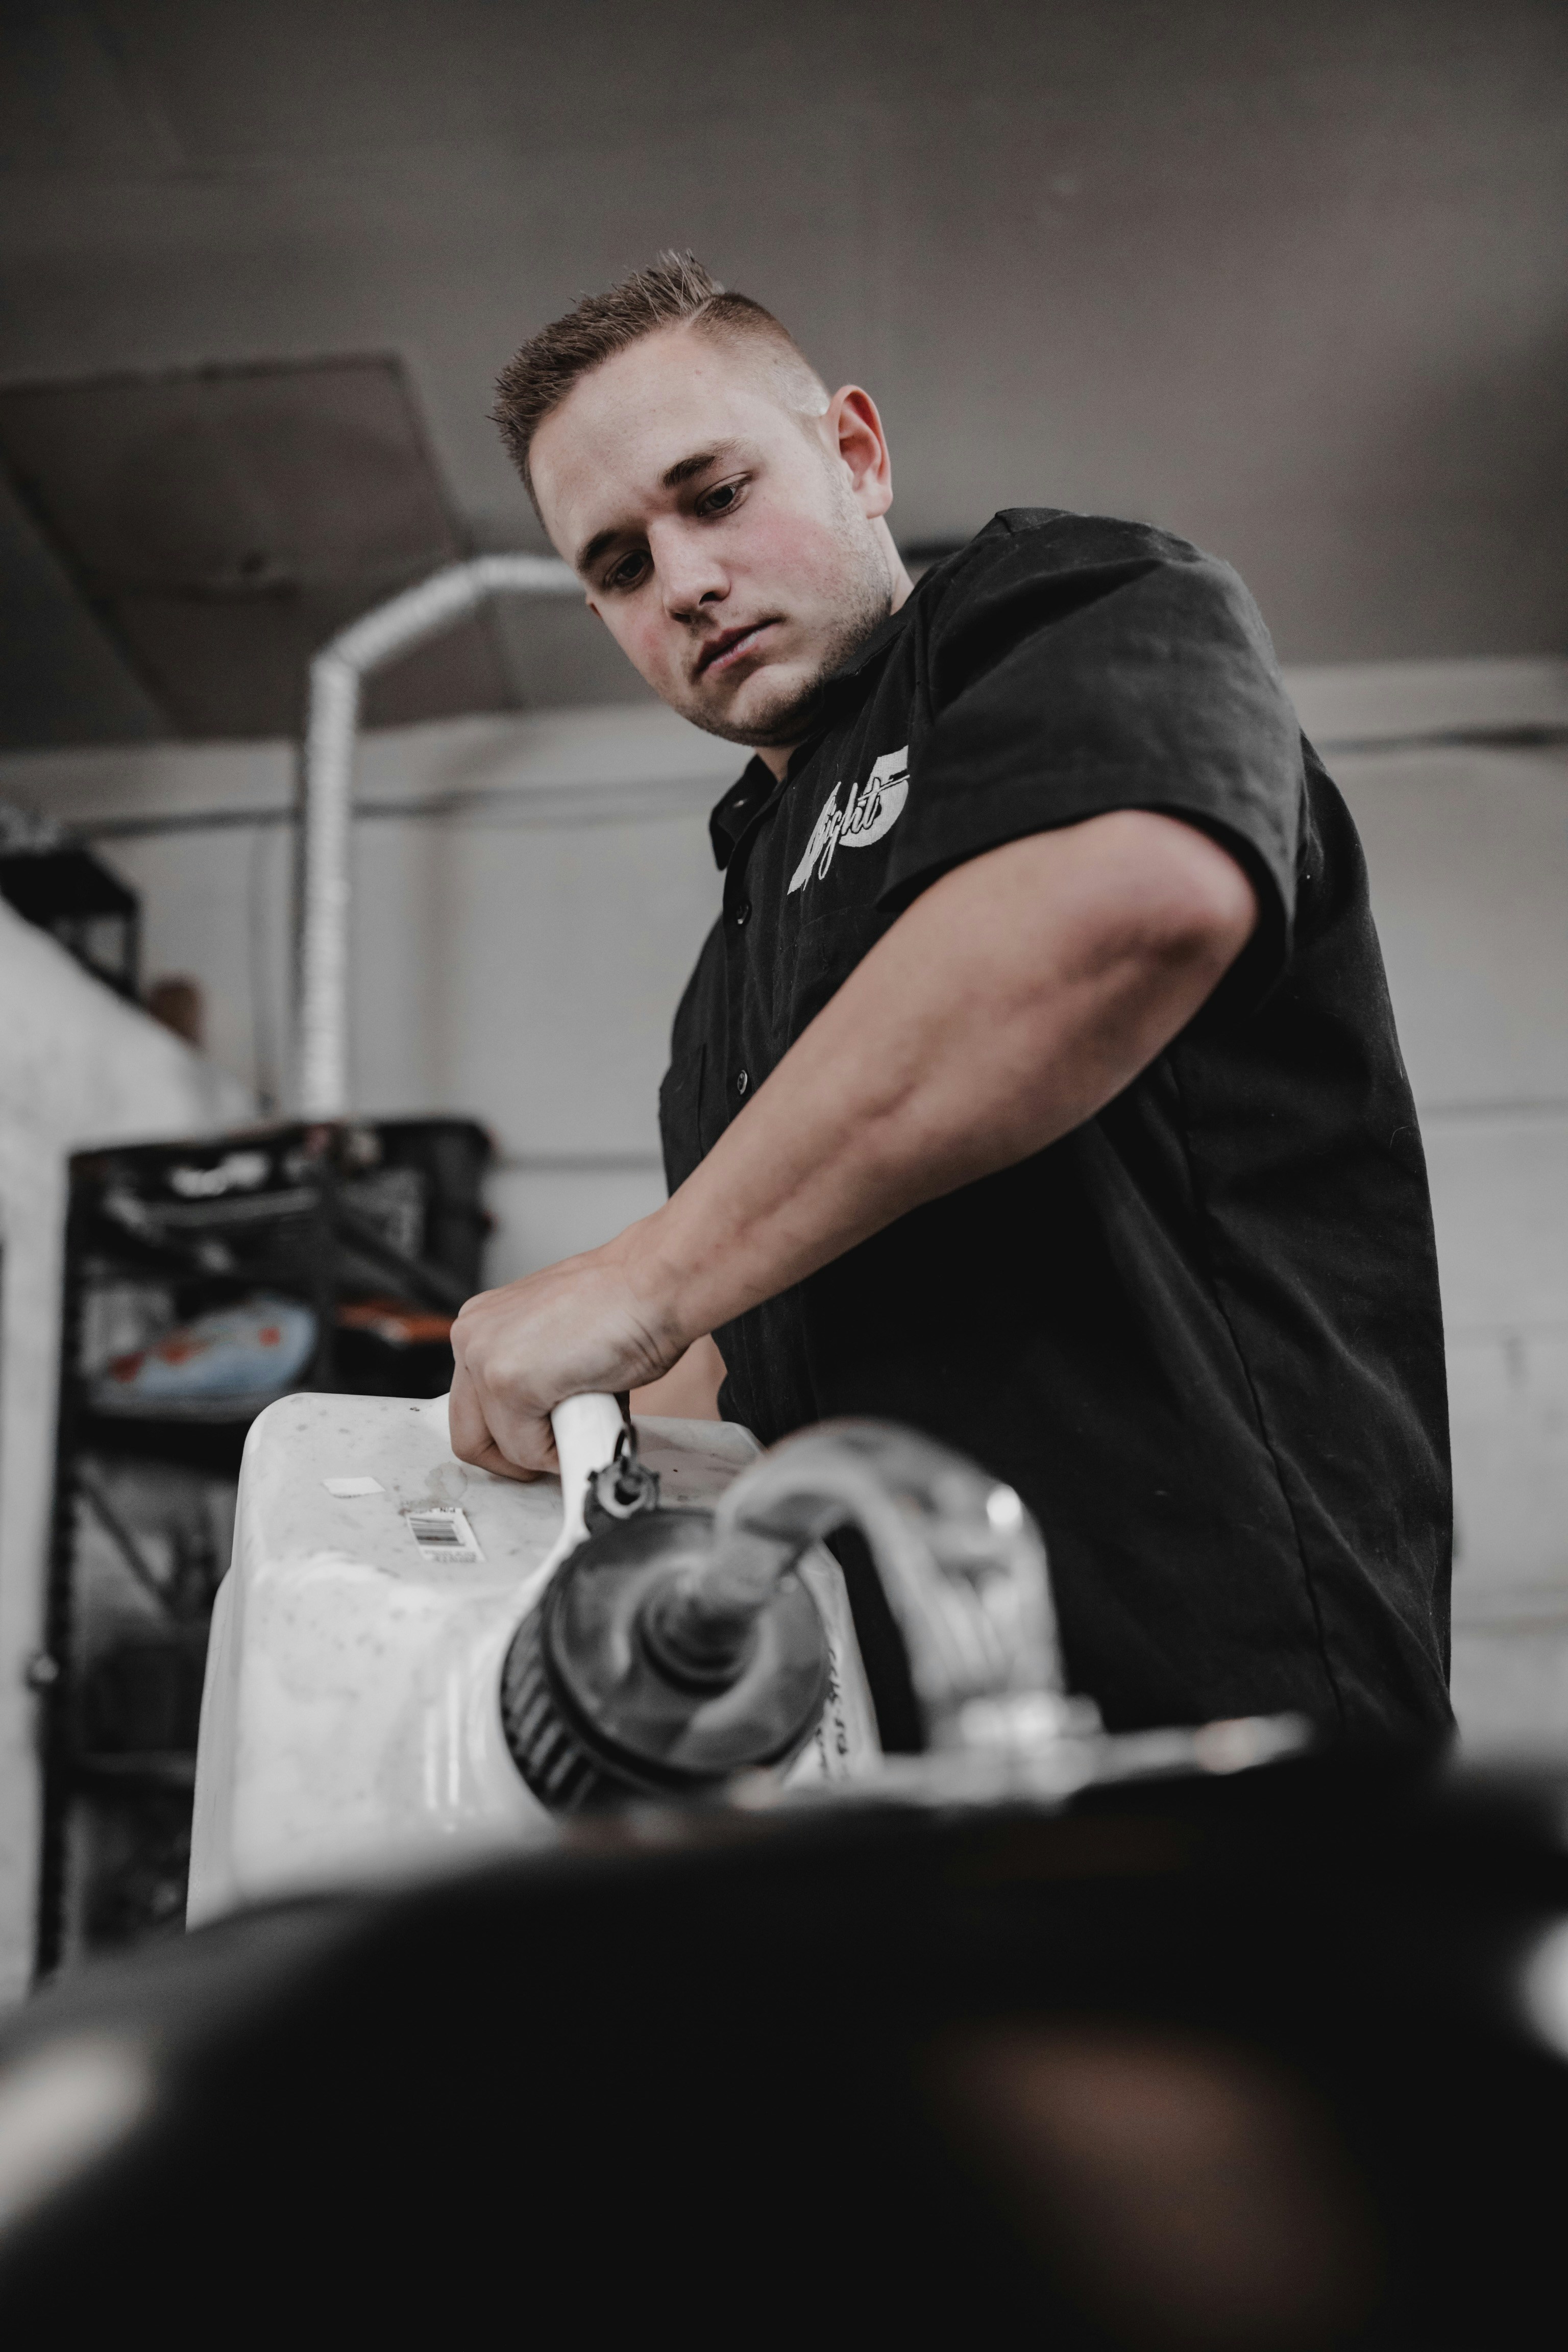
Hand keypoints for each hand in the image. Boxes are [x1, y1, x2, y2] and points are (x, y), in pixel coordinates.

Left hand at [448, 1230, 685, 1479]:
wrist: (657, 1284)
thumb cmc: (628, 1305)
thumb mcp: (561, 1338)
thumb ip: (539, 1375)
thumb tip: (545, 1425)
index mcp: (482, 1323)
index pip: (471, 1405)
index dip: (509, 1435)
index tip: (543, 1440)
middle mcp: (471, 1336)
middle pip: (468, 1434)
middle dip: (515, 1458)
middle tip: (557, 1454)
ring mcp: (484, 1360)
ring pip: (498, 1445)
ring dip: (545, 1452)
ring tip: (586, 1425)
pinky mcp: (508, 1383)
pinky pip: (527, 1450)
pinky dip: (563, 1452)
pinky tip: (592, 1422)